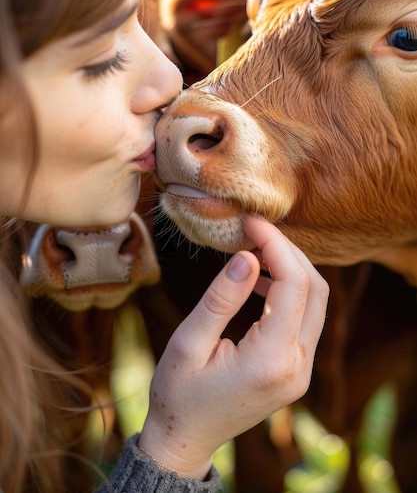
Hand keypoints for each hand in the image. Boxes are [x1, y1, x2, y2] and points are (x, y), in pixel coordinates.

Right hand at [140, 215, 328, 479]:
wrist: (186, 438)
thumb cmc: (177, 393)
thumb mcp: (188, 343)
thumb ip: (221, 299)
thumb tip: (248, 255)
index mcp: (271, 360)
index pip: (294, 284)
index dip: (276, 244)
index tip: (251, 221)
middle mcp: (297, 367)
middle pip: (315, 289)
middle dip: (288, 250)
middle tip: (255, 228)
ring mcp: (302, 371)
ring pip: (316, 302)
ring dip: (291, 268)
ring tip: (256, 247)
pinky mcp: (297, 370)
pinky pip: (305, 319)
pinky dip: (289, 290)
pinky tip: (259, 278)